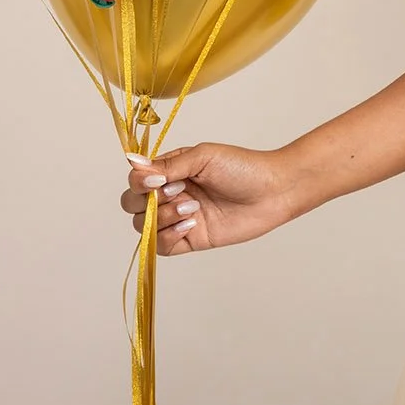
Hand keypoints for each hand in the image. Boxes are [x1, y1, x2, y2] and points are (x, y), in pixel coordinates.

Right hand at [119, 143, 301, 256]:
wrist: (272, 191)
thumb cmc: (242, 167)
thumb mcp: (203, 158)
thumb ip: (168, 165)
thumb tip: (131, 161)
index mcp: (171, 171)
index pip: (136, 180)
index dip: (139, 183)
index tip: (158, 180)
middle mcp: (171, 194)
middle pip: (132, 205)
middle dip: (148, 202)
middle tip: (178, 192)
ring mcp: (179, 218)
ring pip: (144, 227)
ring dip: (163, 218)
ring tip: (193, 208)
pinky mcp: (190, 239)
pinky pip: (161, 246)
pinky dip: (168, 236)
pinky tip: (191, 224)